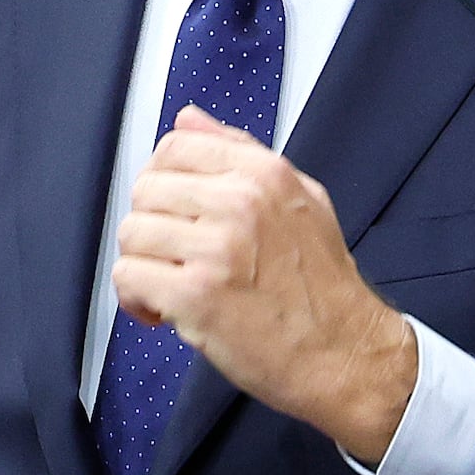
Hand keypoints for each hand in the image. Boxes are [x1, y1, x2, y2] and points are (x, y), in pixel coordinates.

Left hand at [112, 109, 417, 463]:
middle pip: (146, 190)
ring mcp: (216, 249)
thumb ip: (241, 153)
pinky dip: (136, 299)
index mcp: (263, 174)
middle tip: (175, 255)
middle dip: (151, 226)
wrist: (345, 355)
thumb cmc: (323, 288)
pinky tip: (164, 311)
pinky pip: (128, 276)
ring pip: (131, 233)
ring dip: (143, 264)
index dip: (162, 181)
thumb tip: (189, 119)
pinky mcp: (195, 296)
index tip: (172, 211)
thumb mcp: (301, 199)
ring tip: (171, 285)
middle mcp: (240, 203)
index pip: (175, 147)